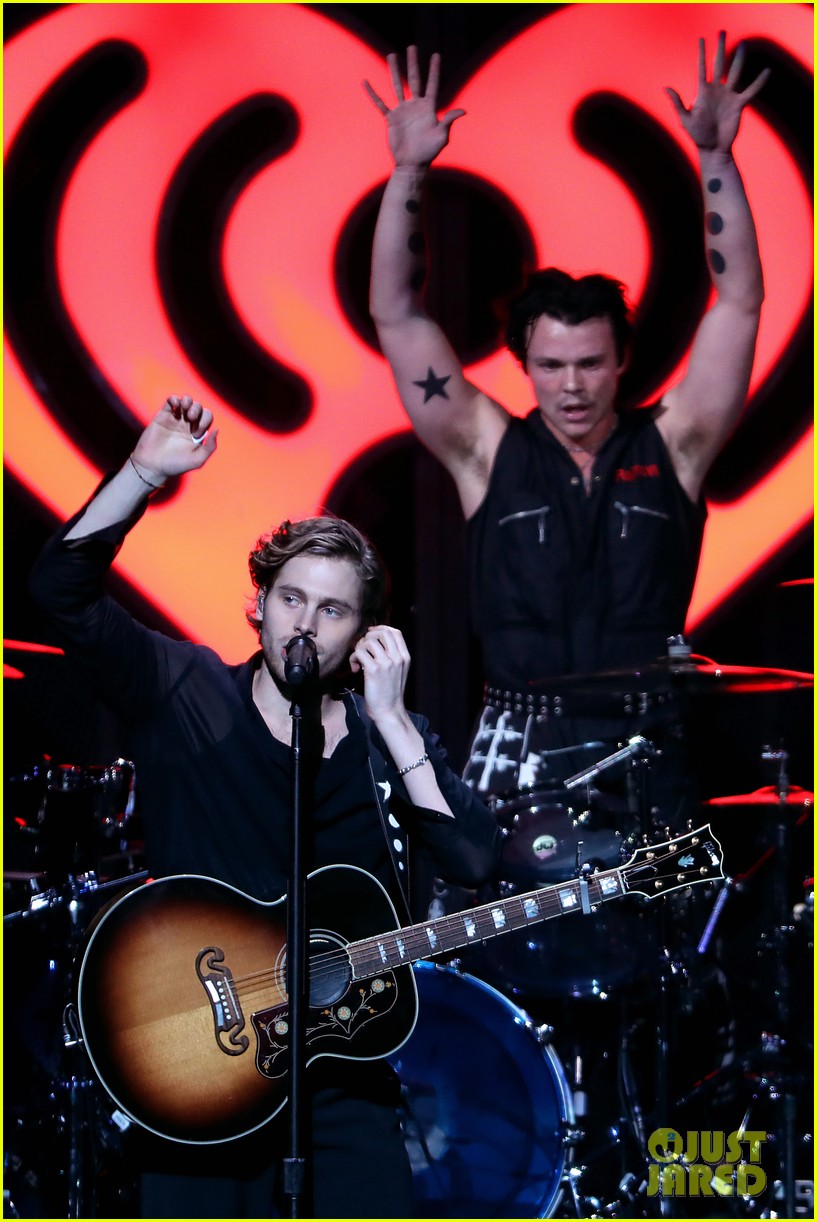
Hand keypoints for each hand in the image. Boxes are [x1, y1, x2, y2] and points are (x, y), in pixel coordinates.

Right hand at [131, 395, 217, 480]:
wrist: (152, 465)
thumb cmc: (175, 465)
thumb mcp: (197, 460)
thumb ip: (210, 447)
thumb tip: (217, 429)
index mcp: (197, 434)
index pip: (207, 418)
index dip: (205, 420)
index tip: (196, 432)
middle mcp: (187, 425)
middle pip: (198, 408)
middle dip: (197, 409)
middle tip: (191, 418)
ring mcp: (175, 419)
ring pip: (186, 402)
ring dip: (188, 401)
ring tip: (184, 407)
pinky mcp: (162, 416)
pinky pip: (170, 401)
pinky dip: (174, 399)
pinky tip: (175, 404)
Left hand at [348, 625, 410, 721]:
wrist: (389, 712)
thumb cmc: (389, 693)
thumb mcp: (398, 671)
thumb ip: (392, 656)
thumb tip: (374, 640)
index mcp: (405, 657)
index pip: (395, 632)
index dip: (381, 629)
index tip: (370, 635)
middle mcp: (398, 658)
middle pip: (382, 632)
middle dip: (368, 637)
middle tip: (362, 650)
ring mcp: (387, 663)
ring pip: (368, 641)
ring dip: (358, 649)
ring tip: (358, 662)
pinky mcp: (374, 670)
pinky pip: (359, 652)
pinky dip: (353, 658)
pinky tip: (355, 669)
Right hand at [363, 46, 464, 167]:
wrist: (412, 165)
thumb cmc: (429, 152)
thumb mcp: (442, 137)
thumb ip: (449, 121)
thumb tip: (463, 111)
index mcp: (429, 108)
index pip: (432, 84)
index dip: (434, 70)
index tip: (436, 55)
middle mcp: (415, 106)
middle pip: (414, 79)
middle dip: (413, 63)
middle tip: (412, 47)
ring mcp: (402, 111)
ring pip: (397, 86)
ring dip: (395, 71)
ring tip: (392, 55)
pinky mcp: (391, 119)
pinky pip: (380, 103)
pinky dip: (373, 93)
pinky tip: (365, 82)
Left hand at [665, 32, 769, 153]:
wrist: (712, 149)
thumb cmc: (697, 136)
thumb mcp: (685, 119)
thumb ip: (678, 103)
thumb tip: (665, 88)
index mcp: (703, 92)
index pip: (702, 68)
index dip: (701, 54)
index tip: (701, 40)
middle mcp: (716, 90)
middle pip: (719, 64)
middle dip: (720, 48)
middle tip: (722, 32)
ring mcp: (728, 96)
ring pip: (735, 72)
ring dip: (739, 59)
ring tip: (743, 44)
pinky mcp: (738, 104)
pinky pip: (751, 91)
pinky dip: (759, 82)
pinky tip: (767, 71)